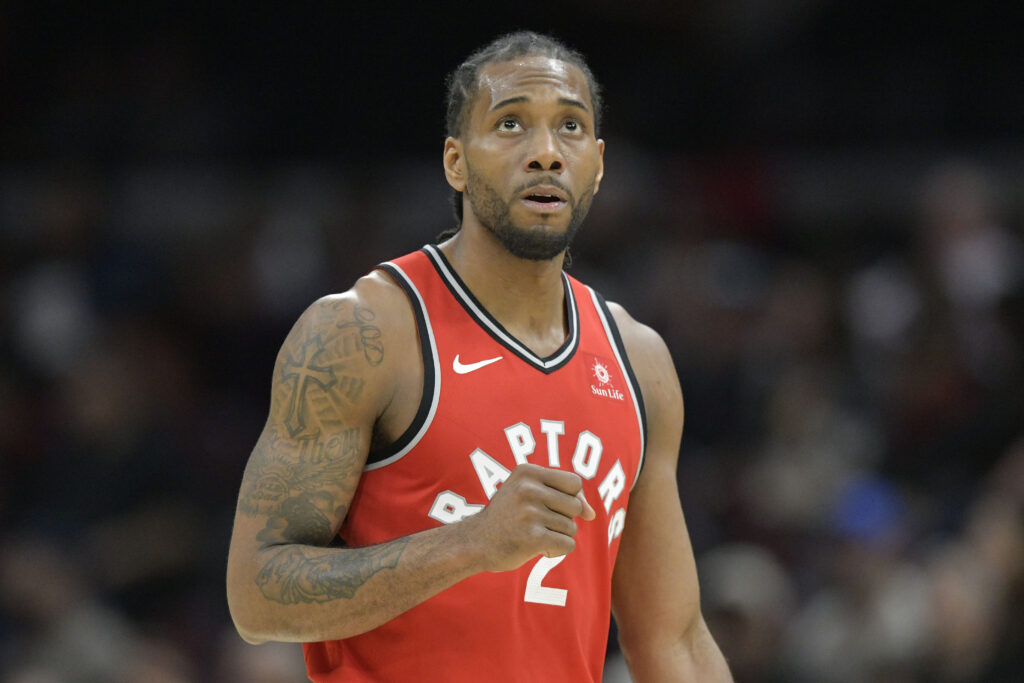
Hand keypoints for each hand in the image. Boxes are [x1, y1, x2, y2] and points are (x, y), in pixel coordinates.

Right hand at [464, 463, 595, 572]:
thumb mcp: (528, 493)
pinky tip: (536, 548)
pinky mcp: (532, 538)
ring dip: (557, 536)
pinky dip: (556, 550)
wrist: (475, 542)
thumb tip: (592, 513)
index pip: (574, 482)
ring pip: (571, 528)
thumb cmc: (507, 516)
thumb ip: (564, 496)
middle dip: (564, 519)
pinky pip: (567, 544)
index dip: (572, 498)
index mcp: (527, 472)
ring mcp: (530, 513)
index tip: (556, 507)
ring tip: (532, 534)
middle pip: (575, 506)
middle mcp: (528, 489)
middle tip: (539, 523)